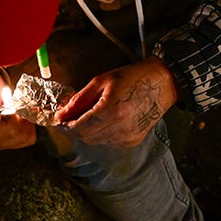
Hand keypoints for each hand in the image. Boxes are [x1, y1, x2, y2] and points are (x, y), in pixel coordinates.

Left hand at [55, 57, 177, 147]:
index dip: (64, 125)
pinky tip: (104, 120)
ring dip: (86, 131)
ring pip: (95, 141)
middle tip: (68, 118)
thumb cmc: (134, 78)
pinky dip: (100, 133)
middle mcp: (119, 128)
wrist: (162, 84)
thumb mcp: (102, 81)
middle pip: (84, 137)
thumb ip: (80, 99)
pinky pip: (107, 142)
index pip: (78, 127)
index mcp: (111, 110)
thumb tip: (61, 113)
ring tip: (87, 115)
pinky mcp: (132, 141)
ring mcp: (126, 137)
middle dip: (73, 129)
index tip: (58, 120)